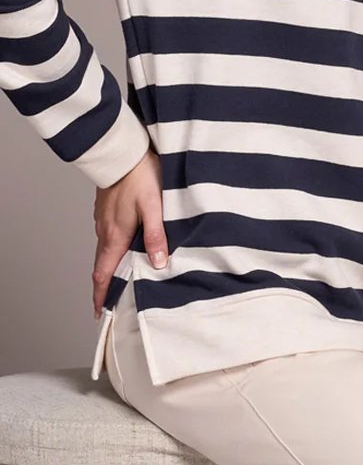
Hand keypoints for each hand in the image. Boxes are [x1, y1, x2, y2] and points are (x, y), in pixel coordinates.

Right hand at [92, 148, 168, 317]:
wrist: (121, 150)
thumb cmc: (139, 176)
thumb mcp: (153, 208)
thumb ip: (156, 236)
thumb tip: (159, 264)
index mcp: (114, 235)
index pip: (103, 273)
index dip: (101, 296)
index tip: (100, 314)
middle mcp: (105, 230)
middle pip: (102, 266)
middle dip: (105, 287)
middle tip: (110, 305)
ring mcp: (103, 220)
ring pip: (105, 251)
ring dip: (109, 269)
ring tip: (120, 283)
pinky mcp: (107, 210)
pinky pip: (108, 237)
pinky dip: (113, 251)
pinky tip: (124, 251)